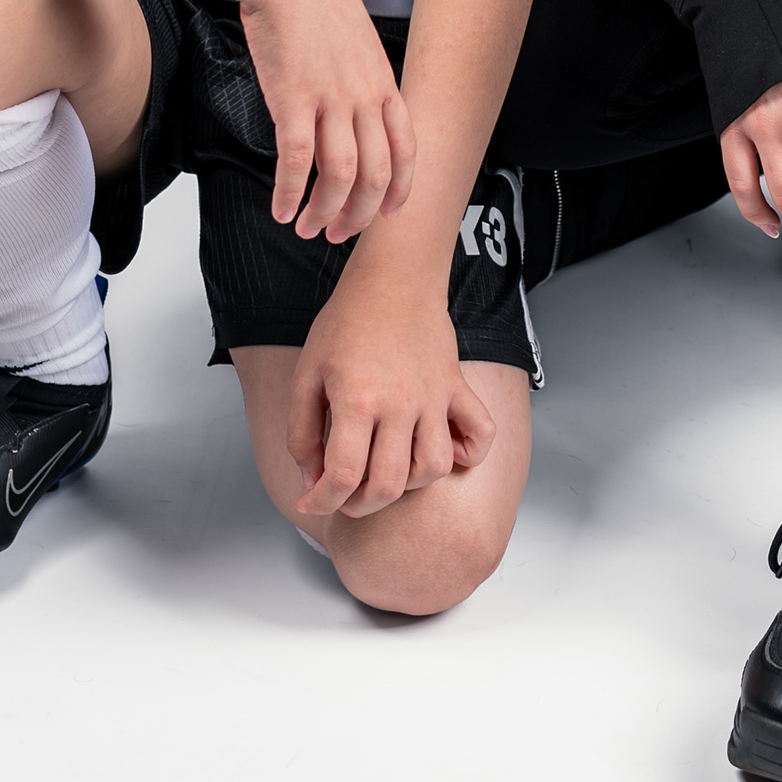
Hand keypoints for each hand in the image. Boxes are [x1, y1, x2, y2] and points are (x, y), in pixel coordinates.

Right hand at [239, 0, 416, 242]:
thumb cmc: (317, 0)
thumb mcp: (358, 42)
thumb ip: (362, 81)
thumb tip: (354, 113)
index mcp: (384, 83)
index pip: (407, 150)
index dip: (400, 189)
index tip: (388, 214)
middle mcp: (364, 96)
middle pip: (375, 174)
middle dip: (359, 215)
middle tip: (339, 234)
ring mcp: (331, 99)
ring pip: (339, 175)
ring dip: (324, 212)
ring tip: (307, 228)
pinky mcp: (293, 98)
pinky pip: (296, 160)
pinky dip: (289, 192)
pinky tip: (280, 208)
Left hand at [288, 277, 497, 520]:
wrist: (394, 278)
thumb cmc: (346, 322)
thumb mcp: (307, 374)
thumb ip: (300, 432)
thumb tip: (311, 479)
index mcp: (357, 400)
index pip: (343, 476)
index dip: (322, 501)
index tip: (311, 500)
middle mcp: (400, 404)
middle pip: (388, 485)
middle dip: (358, 504)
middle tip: (343, 493)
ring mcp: (434, 397)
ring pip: (432, 469)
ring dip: (406, 484)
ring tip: (385, 470)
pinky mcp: (456, 387)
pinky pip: (480, 434)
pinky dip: (467, 455)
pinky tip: (441, 449)